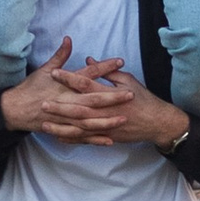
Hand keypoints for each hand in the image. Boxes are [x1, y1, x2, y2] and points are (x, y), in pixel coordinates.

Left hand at [1, 47, 189, 149]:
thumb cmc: (142, 98)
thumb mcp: (127, 80)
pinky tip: (58, 137)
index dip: (69, 78)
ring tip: (45, 124)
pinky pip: (87, 139)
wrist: (156, 122)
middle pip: (79, 108)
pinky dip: (73, 139)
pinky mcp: (107, 136)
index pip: (86, 84)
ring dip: (62, 126)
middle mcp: (106, 111)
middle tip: (43, 102)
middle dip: (60, 106)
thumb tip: (89, 61)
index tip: (54, 73)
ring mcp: (106, 126)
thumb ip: (106, 72)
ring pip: (80, 127)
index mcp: (110, 93)